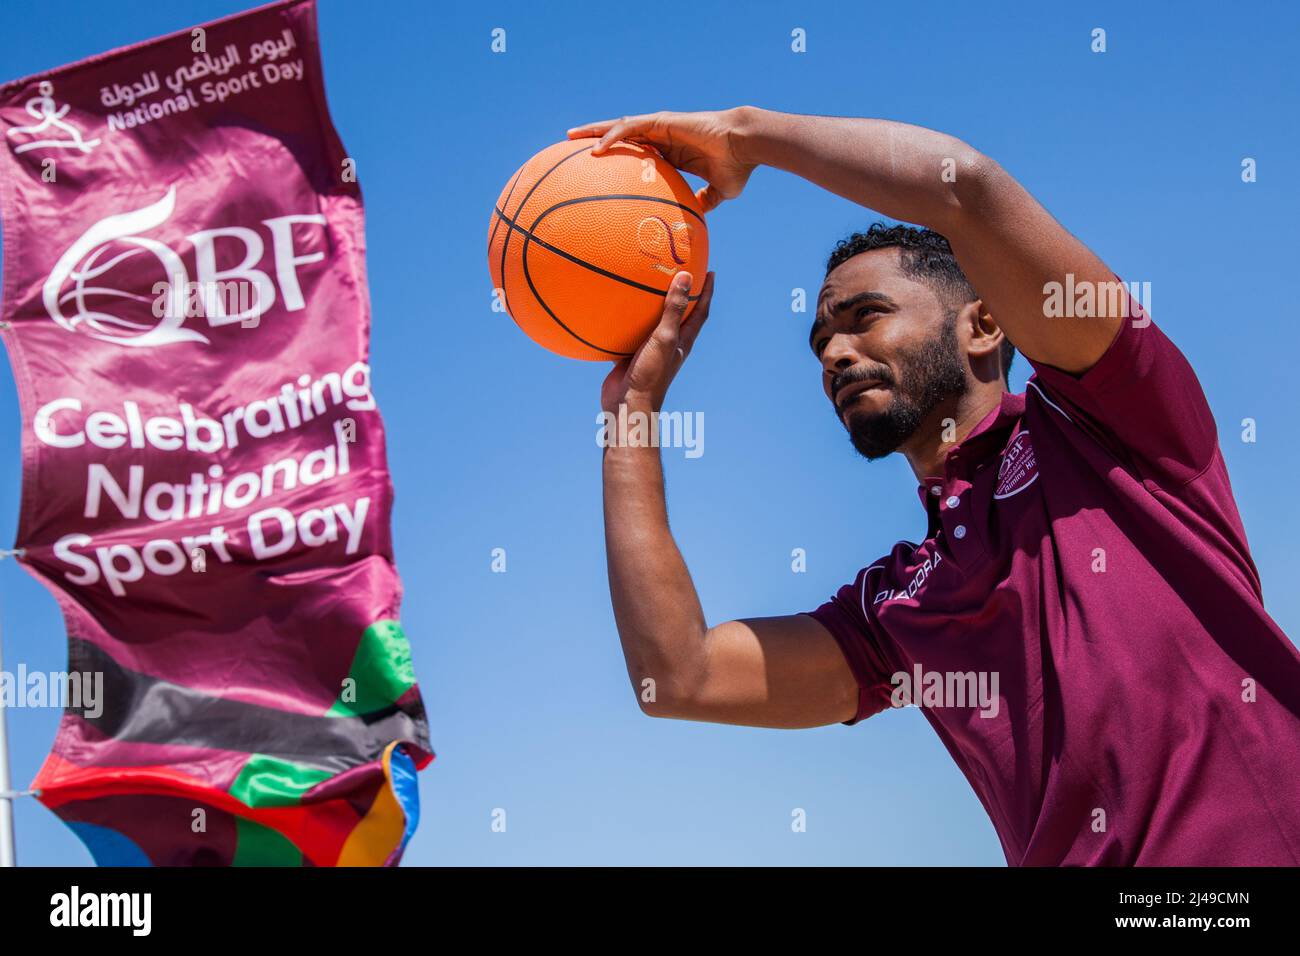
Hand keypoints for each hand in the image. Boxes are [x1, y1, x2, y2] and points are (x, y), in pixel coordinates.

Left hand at [567, 109, 755, 211]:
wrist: (745, 146)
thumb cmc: (736, 167)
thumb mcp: (718, 192)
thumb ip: (705, 201)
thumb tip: (697, 216)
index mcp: (669, 152)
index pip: (635, 153)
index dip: (616, 158)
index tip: (598, 170)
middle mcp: (660, 137)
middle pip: (620, 137)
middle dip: (595, 140)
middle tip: (570, 147)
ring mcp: (659, 127)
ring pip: (618, 127)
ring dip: (593, 131)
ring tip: (570, 136)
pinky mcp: (661, 121)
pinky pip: (630, 128)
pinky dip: (612, 137)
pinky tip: (595, 149)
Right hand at [602, 270, 714, 414]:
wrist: (628, 403)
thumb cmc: (651, 373)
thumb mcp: (664, 337)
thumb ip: (674, 308)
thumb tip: (685, 276)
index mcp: (683, 340)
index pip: (700, 311)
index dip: (707, 291)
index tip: (709, 272)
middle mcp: (669, 343)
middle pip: (679, 313)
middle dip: (681, 293)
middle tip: (678, 270)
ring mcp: (650, 348)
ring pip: (653, 321)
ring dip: (652, 304)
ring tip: (646, 282)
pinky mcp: (631, 353)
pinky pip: (630, 331)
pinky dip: (626, 318)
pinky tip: (615, 305)